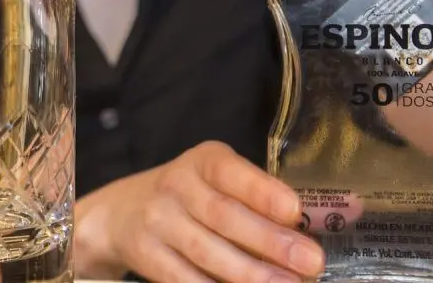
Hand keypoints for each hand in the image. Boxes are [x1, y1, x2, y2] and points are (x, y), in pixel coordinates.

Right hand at [73, 141, 325, 282]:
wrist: (122, 212)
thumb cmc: (190, 197)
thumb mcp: (216, 181)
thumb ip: (254, 199)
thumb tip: (304, 235)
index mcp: (202, 161)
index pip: (230, 172)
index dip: (261, 191)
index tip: (294, 211)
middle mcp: (176, 186)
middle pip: (222, 215)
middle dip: (269, 241)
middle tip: (310, 261)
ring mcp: (158, 221)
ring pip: (205, 251)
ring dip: (250, 273)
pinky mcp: (147, 255)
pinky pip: (184, 277)